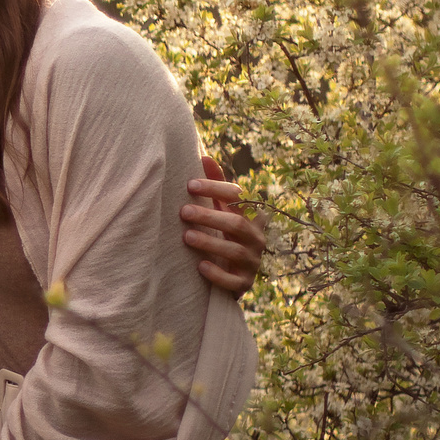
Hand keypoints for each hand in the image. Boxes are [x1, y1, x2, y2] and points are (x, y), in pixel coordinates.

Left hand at [183, 154, 266, 294]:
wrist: (235, 275)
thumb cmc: (225, 233)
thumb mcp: (223, 209)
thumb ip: (216, 186)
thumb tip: (203, 155)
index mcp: (251, 215)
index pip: (239, 197)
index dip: (216, 189)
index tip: (189, 184)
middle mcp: (256, 237)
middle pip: (236, 224)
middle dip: (209, 216)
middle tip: (183, 212)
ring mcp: (252, 262)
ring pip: (234, 251)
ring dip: (210, 243)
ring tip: (186, 237)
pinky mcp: (244, 284)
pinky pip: (234, 281)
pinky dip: (217, 274)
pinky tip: (200, 267)